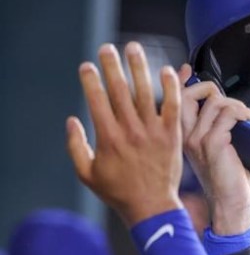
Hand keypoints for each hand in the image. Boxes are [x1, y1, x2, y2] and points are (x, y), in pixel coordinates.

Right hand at [67, 42, 183, 225]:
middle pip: (119, 90)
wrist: (152, 206)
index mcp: (108, 137)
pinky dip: (171, 87)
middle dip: (112, 65)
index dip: (90, 80)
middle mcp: (130, 130)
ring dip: (139, 67)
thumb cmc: (118, 192)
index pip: (97, 99)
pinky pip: (173, 106)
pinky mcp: (172, 136)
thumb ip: (75, 146)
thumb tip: (71, 120)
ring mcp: (153, 132)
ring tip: (133, 48)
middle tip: (107, 48)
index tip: (87, 65)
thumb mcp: (87, 173)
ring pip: (145, 92)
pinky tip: (167, 70)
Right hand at [179, 63, 249, 234]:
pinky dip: (242, 112)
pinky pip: (228, 113)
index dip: (181, 81)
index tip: (187, 70)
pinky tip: (249, 120)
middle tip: (232, 105)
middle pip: (190, 94)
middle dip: (211, 89)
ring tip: (247, 119)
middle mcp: (186, 137)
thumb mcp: (222, 151)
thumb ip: (219, 133)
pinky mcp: (214, 143)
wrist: (233, 206)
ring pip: (214, 102)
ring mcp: (198, 139)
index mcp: (185, 138)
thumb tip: (231, 113)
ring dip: (236, 105)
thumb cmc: (231, 181)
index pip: (175, 101)